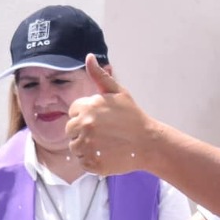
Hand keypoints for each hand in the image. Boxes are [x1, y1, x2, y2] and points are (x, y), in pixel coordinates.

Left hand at [65, 54, 153, 175]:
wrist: (148, 143)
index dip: (85, 115)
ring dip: (86, 146)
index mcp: (87, 107)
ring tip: (105, 144)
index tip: (101, 120)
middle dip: (83, 131)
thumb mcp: (118, 93)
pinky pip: (81, 161)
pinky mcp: (91, 162)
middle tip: (103, 133)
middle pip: (70, 130)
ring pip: (74, 147)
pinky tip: (106, 154)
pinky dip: (91, 160)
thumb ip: (100, 76)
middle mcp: (84, 125)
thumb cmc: (133, 117)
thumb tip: (89, 57)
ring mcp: (87, 145)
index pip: (73, 112)